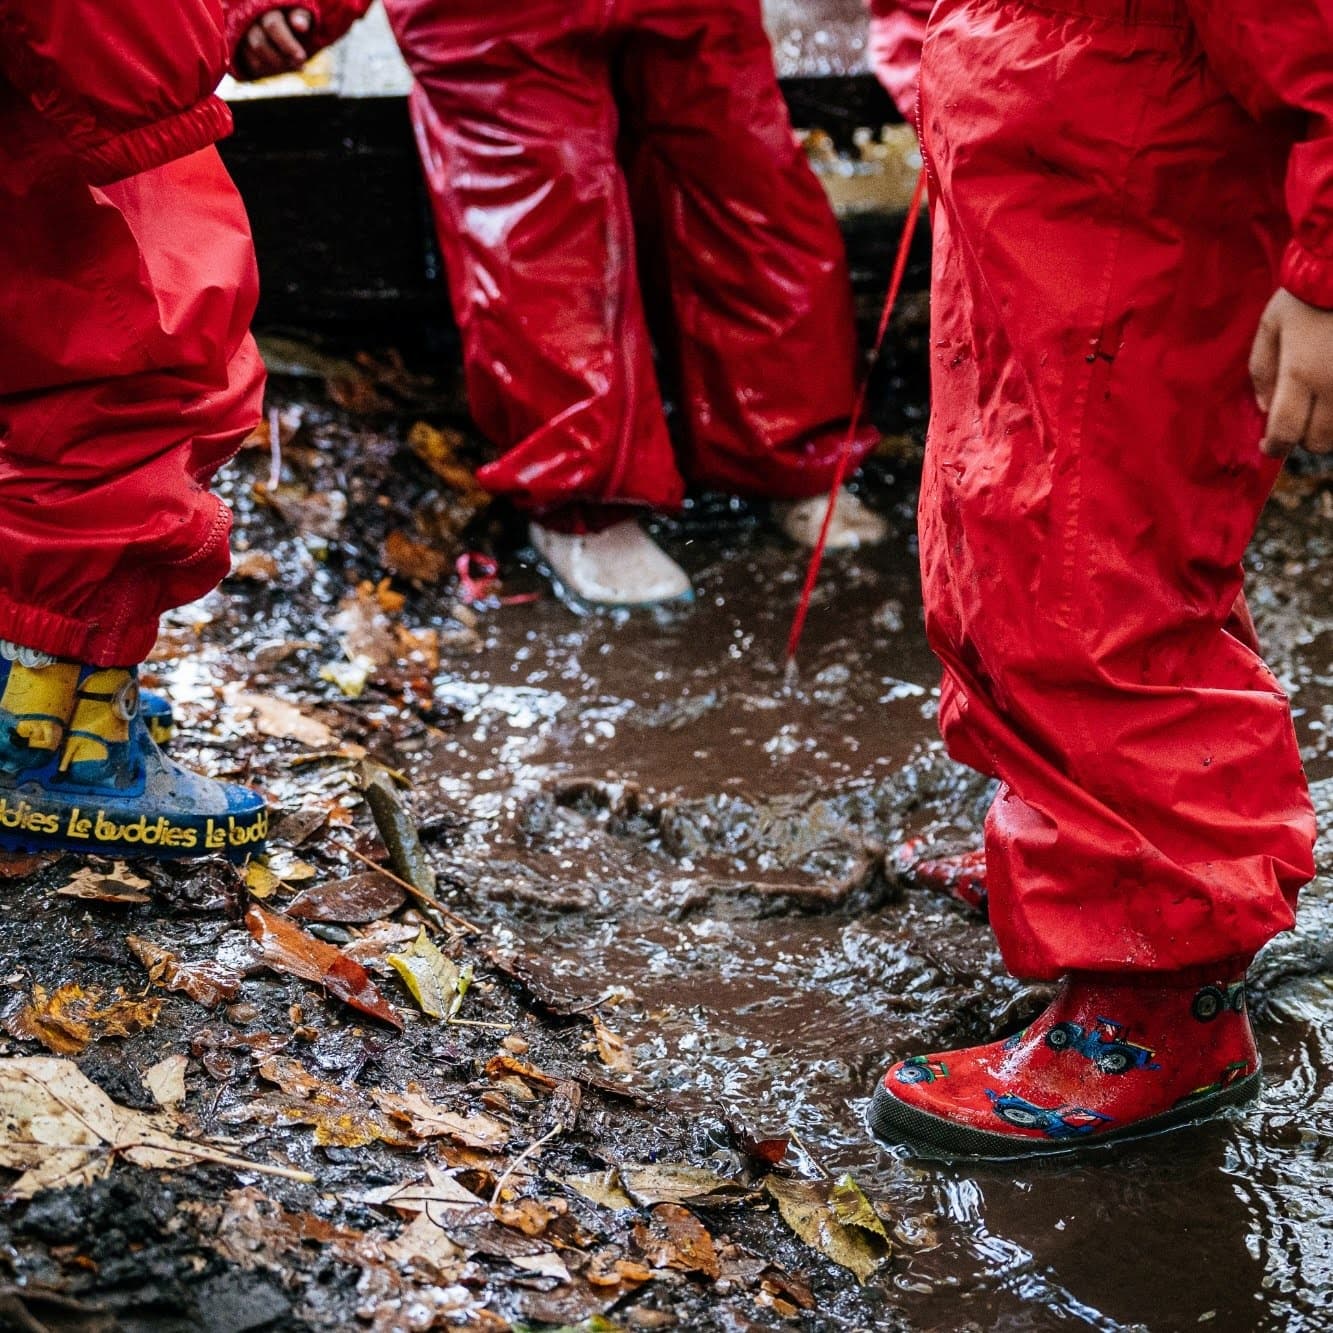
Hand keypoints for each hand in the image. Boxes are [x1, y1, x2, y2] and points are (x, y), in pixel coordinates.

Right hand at [237, 8, 313, 79]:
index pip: (272, 26)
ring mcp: (243, 37)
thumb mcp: (300, 15)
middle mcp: (249, 22)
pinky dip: (271, 71)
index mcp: (265, 9)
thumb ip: (301, 17)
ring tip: (296, 66)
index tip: (301, 57)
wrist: (286, 27)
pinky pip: (253, 68)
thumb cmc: (295, 19)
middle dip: (282, 60)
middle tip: (300, 65)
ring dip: (278, 68)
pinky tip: (285, 68)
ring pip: (255, 60)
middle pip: (259, 45)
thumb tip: (300, 26)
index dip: (287, 44)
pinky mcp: (242, 52)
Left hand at [1249, 288, 1332, 458]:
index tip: (1270, 447)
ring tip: (1321, 406)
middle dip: (1305, 439)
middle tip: (1299, 423)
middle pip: (1320, 440)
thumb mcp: (1271, 325)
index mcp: (1301, 373)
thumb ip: (1262, 370)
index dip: (1274, 447)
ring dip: (1332, 428)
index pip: (1285, 431)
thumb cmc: (1308, 292)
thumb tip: (1264, 408)